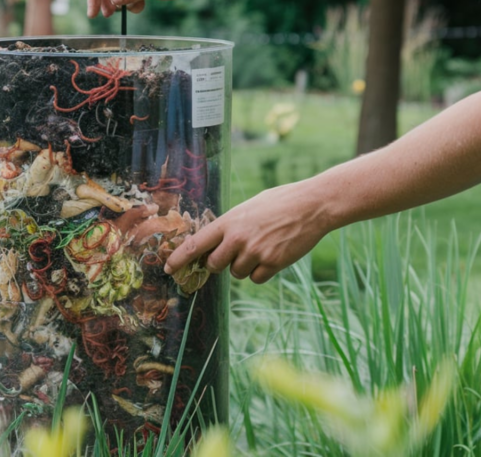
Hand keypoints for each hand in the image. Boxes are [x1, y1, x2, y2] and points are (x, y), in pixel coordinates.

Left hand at [165, 181, 332, 283]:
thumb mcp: (248, 207)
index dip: (179, 258)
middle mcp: (238, 238)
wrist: (312, 205)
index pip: (196, 244)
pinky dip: (262, 271)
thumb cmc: (280, 201)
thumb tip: (216, 242)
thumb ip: (231, 225)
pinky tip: (273, 254)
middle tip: (235, 250)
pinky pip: (256, 278)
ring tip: (262, 245)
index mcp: (229, 221)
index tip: (169, 269)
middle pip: (214, 265)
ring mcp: (255, 252)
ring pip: (236, 273)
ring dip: (244, 265)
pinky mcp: (273, 264)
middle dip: (219, 262)